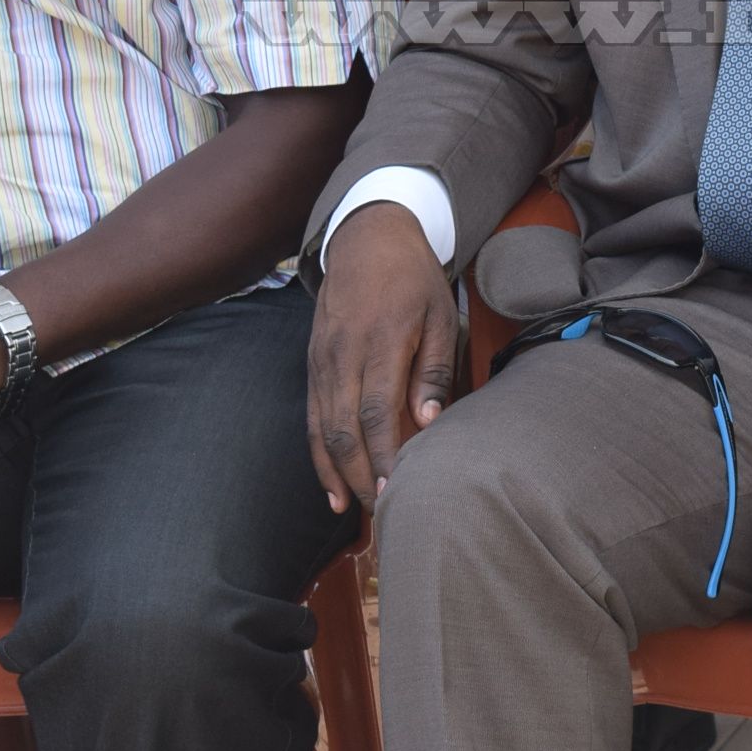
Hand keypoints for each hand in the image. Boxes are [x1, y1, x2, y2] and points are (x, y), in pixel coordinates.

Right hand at [306, 204, 457, 513]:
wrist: (367, 239)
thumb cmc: (413, 280)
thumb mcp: (440, 314)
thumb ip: (434, 369)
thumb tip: (429, 423)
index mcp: (380, 340)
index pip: (378, 410)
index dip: (386, 454)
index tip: (397, 489)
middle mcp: (343, 353)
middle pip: (344, 427)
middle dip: (361, 474)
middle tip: (383, 511)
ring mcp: (322, 360)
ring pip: (322, 428)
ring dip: (337, 472)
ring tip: (356, 508)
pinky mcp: (312, 364)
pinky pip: (312, 417)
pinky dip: (318, 454)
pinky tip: (330, 485)